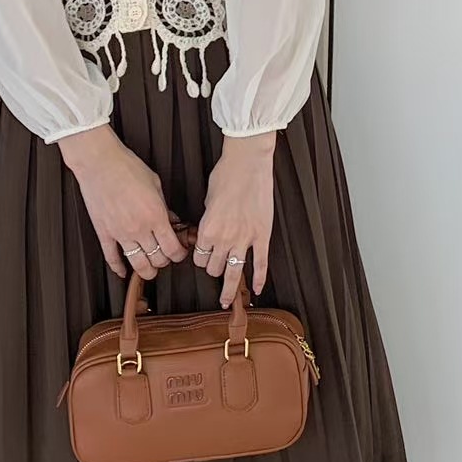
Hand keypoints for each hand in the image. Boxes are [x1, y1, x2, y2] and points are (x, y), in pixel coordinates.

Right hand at [56, 124, 189, 281]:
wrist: (100, 162)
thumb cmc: (127, 167)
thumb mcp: (155, 184)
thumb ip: (165, 206)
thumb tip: (172, 220)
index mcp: (155, 215)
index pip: (172, 248)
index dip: (179, 254)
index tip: (180, 252)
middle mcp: (139, 228)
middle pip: (157, 259)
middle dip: (165, 261)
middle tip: (166, 256)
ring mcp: (120, 233)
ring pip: (137, 264)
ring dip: (147, 271)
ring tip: (150, 269)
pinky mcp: (104, 233)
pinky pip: (112, 258)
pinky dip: (118, 268)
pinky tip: (123, 272)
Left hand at [195, 132, 276, 306]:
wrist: (248, 162)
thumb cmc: (226, 174)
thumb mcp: (208, 198)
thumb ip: (209, 219)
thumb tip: (210, 229)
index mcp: (208, 229)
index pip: (198, 258)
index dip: (199, 258)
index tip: (202, 257)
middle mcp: (225, 238)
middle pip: (213, 268)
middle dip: (212, 269)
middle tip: (215, 267)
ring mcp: (245, 239)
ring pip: (234, 273)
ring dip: (230, 288)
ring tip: (227, 300)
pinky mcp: (263, 235)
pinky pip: (261, 263)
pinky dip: (260, 279)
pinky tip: (258, 290)